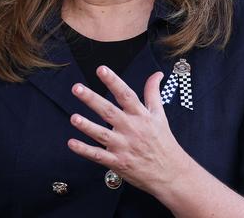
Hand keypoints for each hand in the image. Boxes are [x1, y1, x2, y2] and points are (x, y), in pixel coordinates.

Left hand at [67, 66, 191, 195]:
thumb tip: (157, 74)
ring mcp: (123, 147)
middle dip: (92, 99)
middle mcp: (131, 129)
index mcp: (140, 116)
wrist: (171, 173)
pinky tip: (72, 143)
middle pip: (109, 112)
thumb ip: (153, 93)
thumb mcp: (160, 115)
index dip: (113, 81)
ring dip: (87, 126)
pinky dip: (84, 150)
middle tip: (77, 88)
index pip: (125, 95)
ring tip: (74, 118)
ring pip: (102, 135)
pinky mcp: (118, 162)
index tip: (101, 70)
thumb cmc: (164, 142)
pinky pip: (98, 156)